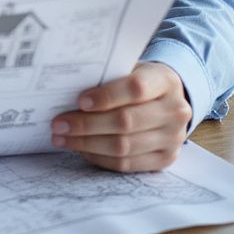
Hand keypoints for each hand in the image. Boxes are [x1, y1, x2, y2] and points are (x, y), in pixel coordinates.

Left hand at [50, 62, 191, 172]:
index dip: (106, 96)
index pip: (136, 88)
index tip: (79, 101)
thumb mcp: (128, 69)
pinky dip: (99, 157)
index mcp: (165, 82)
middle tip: (58, 124)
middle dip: (86, 124)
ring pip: (124, 146)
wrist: (169, 100)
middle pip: (126, 121)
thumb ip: (106, 76)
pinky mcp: (165, 159)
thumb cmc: (139, 80)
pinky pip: (127, 164)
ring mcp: (173, 139)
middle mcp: (175, 112)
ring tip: (61, 138)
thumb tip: (65, 88)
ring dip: (87, 144)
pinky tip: (81, 149)